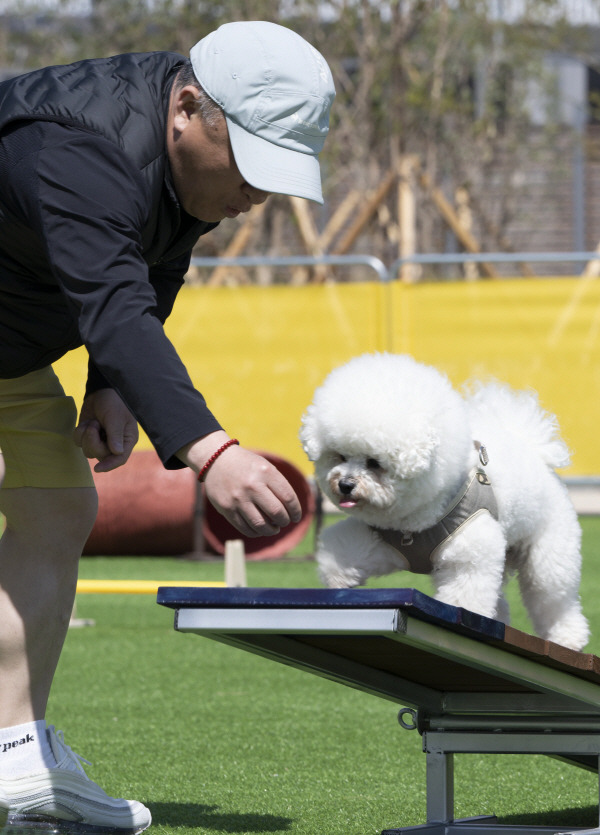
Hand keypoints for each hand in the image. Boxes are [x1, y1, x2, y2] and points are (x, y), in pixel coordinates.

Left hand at [73, 388, 138, 471]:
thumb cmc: (115, 402)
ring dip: (86, 436)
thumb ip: (115, 435)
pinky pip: (79, 442)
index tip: (97, 468)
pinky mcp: (88, 436)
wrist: (102, 390)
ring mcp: (100, 441)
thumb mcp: (116, 417)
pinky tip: (87, 422)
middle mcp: (114, 444)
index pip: (119, 459)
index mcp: (126, 440)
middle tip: (94, 425)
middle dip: (93, 442)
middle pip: (101, 456)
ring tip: (93, 422)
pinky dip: (80, 432)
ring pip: (88, 451)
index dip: (109, 465)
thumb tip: (117, 452)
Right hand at [178, 432, 301, 537]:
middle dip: (285, 521)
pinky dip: (256, 532)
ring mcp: (238, 498)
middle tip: (285, 521)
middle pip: (277, 513)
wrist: (216, 460)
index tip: (297, 516)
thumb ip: (279, 485)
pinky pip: (245, 528)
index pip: (288, 497)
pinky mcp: (226, 509)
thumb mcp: (265, 467)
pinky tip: (260, 529)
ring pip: (261, 525)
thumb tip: (292, 510)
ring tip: (274, 528)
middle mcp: (252, 485)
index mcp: (266, 472)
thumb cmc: (246, 465)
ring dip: (272, 531)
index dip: (296, 511)